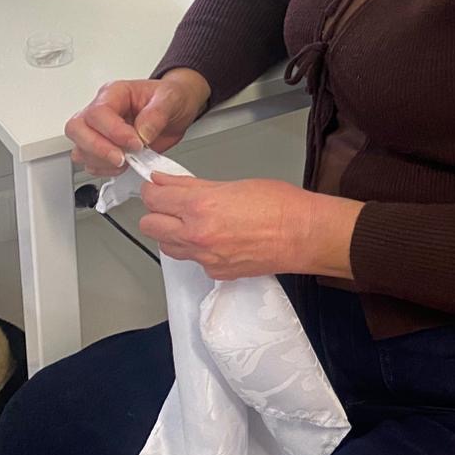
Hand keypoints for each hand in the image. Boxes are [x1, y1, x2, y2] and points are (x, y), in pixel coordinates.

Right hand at [65, 69, 210, 176]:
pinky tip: (124, 165)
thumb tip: (142, 132)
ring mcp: (99, 130)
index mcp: (114, 93)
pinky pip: (90, 163)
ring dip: (101, 161)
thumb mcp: (170, 98)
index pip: (98, 112)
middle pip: (77, 129)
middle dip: (98, 148)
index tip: (135, 143)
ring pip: (80, 148)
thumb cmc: (170, 98)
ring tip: (128, 161)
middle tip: (123, 158)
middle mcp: (101, 111)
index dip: (113, 131)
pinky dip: (105, 169)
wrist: (177, 110)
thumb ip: (157, 113)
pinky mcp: (103, 148)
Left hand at [138, 175, 361, 280]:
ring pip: (167, 246)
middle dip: (157, 213)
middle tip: (172, 204)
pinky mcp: (216, 273)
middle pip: (150, 226)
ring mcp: (205, 258)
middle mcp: (197, 235)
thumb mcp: (234, 184)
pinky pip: (194, 260)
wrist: (304, 234)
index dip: (153, 189)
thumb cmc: (280, 205)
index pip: (154, 198)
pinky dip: (199, 250)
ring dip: (173, 233)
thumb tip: (167, 182)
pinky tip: (217, 238)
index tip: (156, 186)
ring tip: (195, 222)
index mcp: (201, 207)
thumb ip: (194, 185)